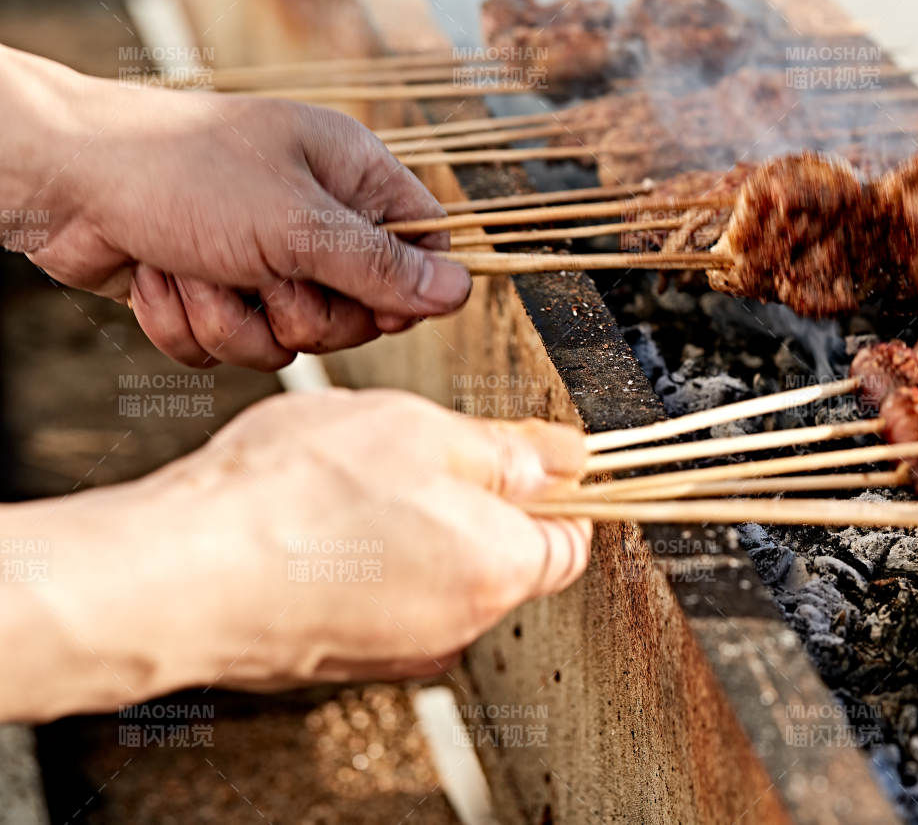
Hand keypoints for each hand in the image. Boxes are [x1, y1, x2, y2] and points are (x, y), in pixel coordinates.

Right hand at [0, 390, 590, 720]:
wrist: (174, 575)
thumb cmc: (293, 498)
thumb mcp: (424, 432)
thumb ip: (508, 451)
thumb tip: (570, 457)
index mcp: (499, 569)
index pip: (570, 538)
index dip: (552, 487)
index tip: (523, 453)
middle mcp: (457, 626)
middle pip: (497, 551)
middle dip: (466, 495)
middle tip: (406, 449)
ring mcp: (394, 650)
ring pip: (430, 569)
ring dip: (404, 521)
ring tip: (342, 479)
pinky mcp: (336, 657)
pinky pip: (373, 595)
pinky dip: (355, 556)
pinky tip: (308, 519)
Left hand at [8, 47, 470, 369]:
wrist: (59, 182)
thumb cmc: (179, 173)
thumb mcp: (294, 223)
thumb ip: (381, 266)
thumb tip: (461, 292)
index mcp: (350, 174)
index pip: (423, 245)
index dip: (404, 290)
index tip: (372, 307)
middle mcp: (312, 214)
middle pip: (358, 310)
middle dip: (302, 312)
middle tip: (265, 280)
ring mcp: (260, 256)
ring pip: (288, 339)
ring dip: (234, 321)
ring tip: (195, 272)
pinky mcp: (211, 290)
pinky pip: (230, 346)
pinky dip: (190, 325)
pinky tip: (160, 280)